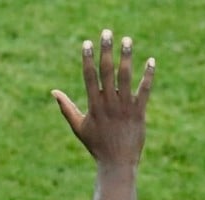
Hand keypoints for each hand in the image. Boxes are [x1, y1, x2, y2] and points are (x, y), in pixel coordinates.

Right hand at [52, 29, 154, 165]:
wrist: (117, 163)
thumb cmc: (96, 145)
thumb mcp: (78, 127)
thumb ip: (66, 108)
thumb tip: (53, 92)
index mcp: (93, 106)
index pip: (89, 77)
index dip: (88, 59)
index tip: (87, 43)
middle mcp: (109, 103)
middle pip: (107, 72)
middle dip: (106, 51)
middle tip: (106, 32)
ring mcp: (125, 107)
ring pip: (126, 77)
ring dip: (126, 57)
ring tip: (127, 39)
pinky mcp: (139, 112)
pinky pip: (144, 90)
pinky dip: (148, 75)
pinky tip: (151, 61)